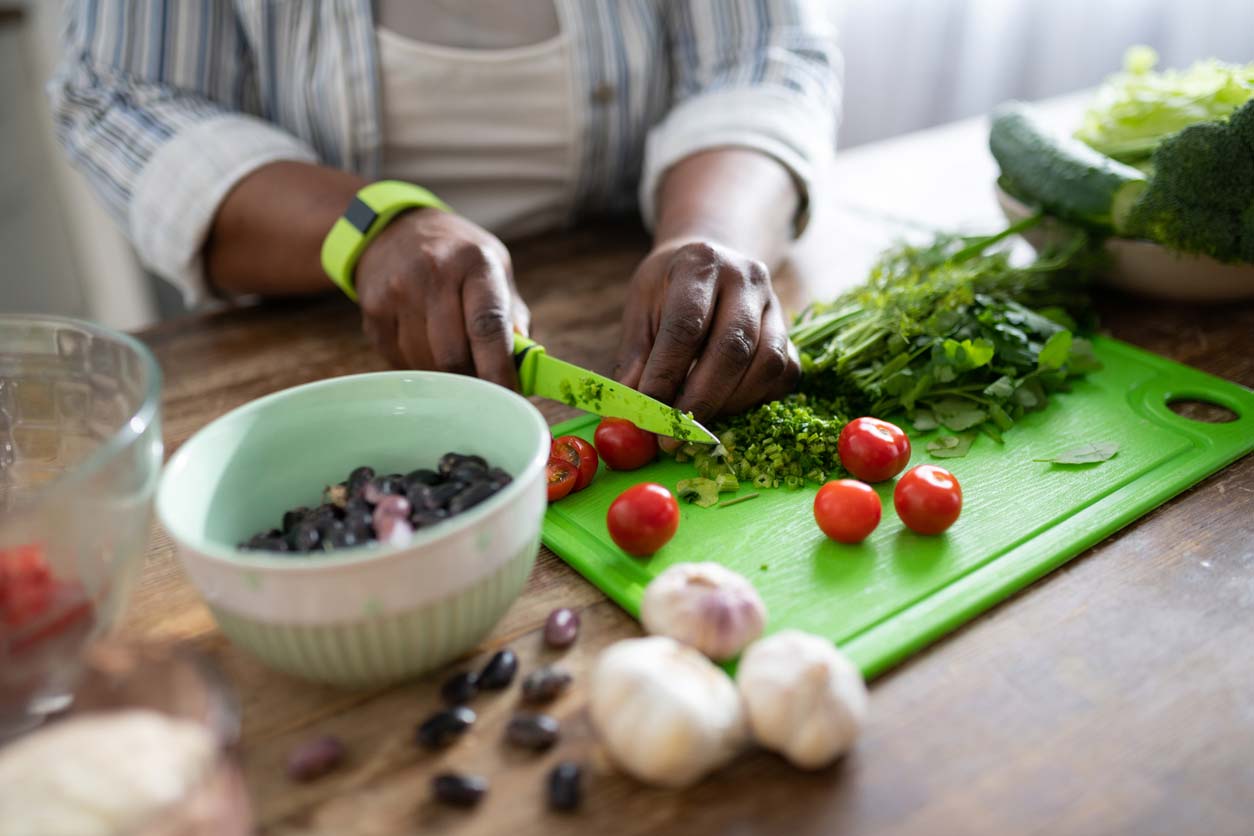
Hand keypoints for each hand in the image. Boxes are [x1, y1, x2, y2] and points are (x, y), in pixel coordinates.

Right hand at [355, 209, 529, 388]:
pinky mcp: (372, 310)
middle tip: (483, 387)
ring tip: (453, 359)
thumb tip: (522, 366)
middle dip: (471, 381)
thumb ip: (511, 316)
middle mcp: (433, 273)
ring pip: (424, 364)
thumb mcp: (494, 268)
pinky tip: (424, 347)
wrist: (393, 229)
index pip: (487, 326)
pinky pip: (398, 360)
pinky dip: (417, 366)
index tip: (509, 398)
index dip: (498, 370)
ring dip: (443, 377)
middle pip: (452, 355)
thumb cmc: (457, 256)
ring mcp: (397, 291)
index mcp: (474, 262)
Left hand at [614, 239, 800, 424]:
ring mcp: (774, 303)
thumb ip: (636, 355)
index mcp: (701, 264)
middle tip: (673, 433)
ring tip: (697, 422)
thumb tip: (633, 405)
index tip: (647, 410)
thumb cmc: (667, 289)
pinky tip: (725, 407)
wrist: (708, 261)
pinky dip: (755, 399)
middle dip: (701, 399)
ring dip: (730, 403)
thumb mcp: (640, 308)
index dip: (666, 374)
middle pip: (733, 348)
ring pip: (766, 364)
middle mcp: (746, 278)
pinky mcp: (790, 330)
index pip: (686, 326)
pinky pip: (784, 374)